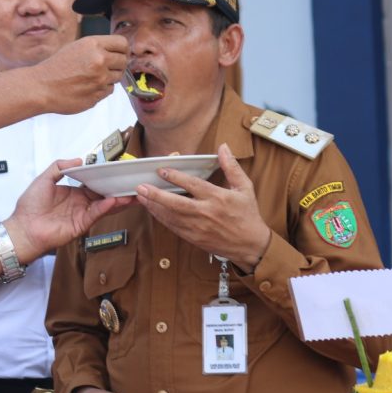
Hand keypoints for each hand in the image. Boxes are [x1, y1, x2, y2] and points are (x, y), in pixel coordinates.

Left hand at [4, 159, 129, 263]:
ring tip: (130, 192)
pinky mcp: (81, 225)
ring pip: (104, 205)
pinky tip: (113, 200)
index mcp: (72, 192)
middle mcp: (79, 203)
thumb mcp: (44, 179)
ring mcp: (81, 214)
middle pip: (102, 195)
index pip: (93, 183)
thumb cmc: (29, 207)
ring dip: (117, 199)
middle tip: (131, 182)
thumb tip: (78, 160)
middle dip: (117, 190)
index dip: (104, 178)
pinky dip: (105, 207)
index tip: (116, 171)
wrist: (23, 228)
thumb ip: (59, 167)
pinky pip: (95, 214)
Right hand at [32, 36, 127, 113]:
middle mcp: (99, 60)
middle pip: (124, 61)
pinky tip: (87, 87)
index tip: (119, 53)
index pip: (122, 43)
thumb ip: (97, 48)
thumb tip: (116, 51)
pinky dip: (101, 89)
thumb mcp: (76, 47)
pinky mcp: (98, 95)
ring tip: (92, 77)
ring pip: (118, 77)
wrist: (41, 87)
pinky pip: (109, 90)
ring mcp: (100, 79)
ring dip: (109, 77)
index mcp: (93, 44)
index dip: (122, 49)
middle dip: (117, 64)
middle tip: (104, 67)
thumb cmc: (55, 67)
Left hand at [135, 143, 270, 270]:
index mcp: (218, 199)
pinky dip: (161, 219)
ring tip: (141, 196)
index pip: (194, 186)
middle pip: (177, 204)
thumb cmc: (247, 215)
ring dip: (155, 207)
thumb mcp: (245, 188)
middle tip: (141, 187)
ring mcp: (198, 228)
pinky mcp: (194, 238)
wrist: (250, 245)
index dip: (176, 177)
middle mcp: (206, 213)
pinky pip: (174, 227)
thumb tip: (224, 147)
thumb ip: (232, 167)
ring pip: (172, 217)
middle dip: (157, 195)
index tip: (162, 170)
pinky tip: (152, 210)